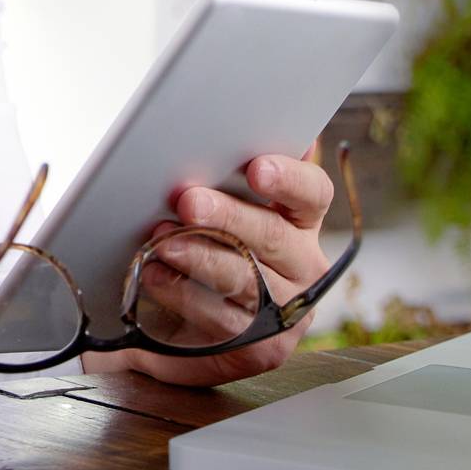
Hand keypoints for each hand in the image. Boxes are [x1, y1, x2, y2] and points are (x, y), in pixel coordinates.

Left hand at [82, 143, 333, 387]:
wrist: (184, 324)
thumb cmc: (205, 246)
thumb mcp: (219, 206)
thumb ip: (228, 172)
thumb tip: (221, 122)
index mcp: (301, 220)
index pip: (312, 192)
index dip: (289, 178)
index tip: (257, 167)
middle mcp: (303, 264)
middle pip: (273, 236)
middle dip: (228, 216)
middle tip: (189, 200)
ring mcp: (285, 309)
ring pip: (246, 279)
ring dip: (200, 257)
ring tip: (163, 242)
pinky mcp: (262, 347)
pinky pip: (222, 320)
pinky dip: (184, 295)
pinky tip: (158, 277)